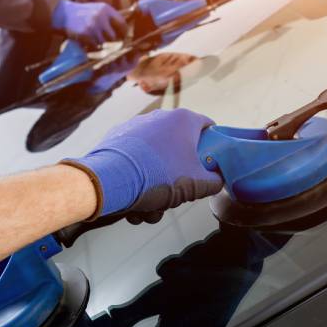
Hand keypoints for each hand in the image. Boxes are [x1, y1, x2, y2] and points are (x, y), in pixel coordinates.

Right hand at [51, 0, 126, 44]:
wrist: (62, 14)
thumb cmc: (82, 13)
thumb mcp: (97, 10)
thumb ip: (110, 18)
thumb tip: (125, 31)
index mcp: (106, 9)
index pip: (122, 24)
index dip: (123, 33)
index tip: (122, 38)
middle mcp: (101, 17)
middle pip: (114, 36)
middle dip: (112, 42)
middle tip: (108, 44)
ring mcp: (93, 26)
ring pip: (105, 43)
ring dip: (101, 46)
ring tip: (96, 43)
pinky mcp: (85, 35)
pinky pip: (94, 47)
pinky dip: (93, 48)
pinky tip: (89, 44)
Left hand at [66, 109, 223, 216]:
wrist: (110, 179)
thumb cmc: (159, 176)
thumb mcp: (197, 185)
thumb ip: (214, 181)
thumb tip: (216, 180)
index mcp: (184, 120)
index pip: (208, 126)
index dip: (213, 145)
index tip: (211, 164)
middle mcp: (160, 117)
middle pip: (179, 148)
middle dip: (178, 177)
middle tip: (174, 196)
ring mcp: (136, 126)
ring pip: (156, 159)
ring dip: (155, 186)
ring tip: (148, 209)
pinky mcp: (116, 138)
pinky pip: (135, 159)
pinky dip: (136, 179)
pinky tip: (132, 203)